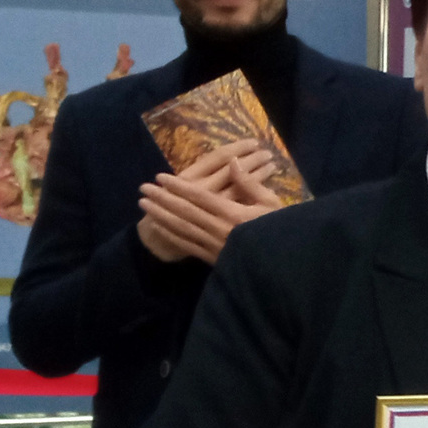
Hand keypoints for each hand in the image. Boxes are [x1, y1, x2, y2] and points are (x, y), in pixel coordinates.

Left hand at [137, 144, 281, 265]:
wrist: (283, 265)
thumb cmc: (281, 230)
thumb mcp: (272, 203)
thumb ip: (250, 184)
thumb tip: (233, 161)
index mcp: (233, 213)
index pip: (199, 196)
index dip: (177, 186)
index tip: (160, 177)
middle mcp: (219, 229)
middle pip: (184, 211)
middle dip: (162, 198)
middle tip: (143, 188)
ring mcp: (214, 245)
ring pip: (181, 228)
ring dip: (160, 215)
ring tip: (144, 204)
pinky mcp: (213, 258)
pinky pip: (187, 245)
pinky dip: (171, 234)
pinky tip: (159, 226)